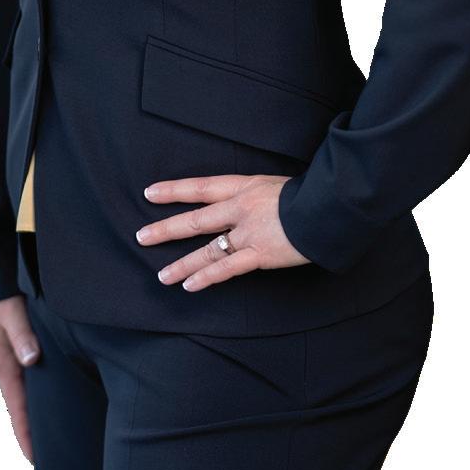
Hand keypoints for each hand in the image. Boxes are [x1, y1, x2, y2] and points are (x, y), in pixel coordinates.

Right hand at [0, 294, 41, 462]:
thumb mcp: (10, 312)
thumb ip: (21, 334)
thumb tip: (31, 360)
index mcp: (2, 362)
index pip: (16, 406)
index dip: (25, 433)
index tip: (34, 458)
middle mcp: (3, 364)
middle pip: (19, 404)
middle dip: (30, 429)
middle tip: (48, 453)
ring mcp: (5, 357)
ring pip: (21, 391)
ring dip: (32, 411)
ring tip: (49, 430)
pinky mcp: (9, 348)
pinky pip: (22, 376)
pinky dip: (32, 391)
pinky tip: (44, 393)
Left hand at [136, 173, 310, 292]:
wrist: (327, 207)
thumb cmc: (306, 194)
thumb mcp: (271, 184)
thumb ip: (252, 195)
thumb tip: (239, 204)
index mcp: (242, 187)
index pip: (200, 187)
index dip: (173, 190)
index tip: (149, 193)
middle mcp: (239, 209)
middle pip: (195, 220)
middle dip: (166, 229)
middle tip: (142, 236)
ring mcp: (247, 233)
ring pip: (206, 250)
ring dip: (182, 264)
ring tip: (161, 276)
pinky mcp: (259, 255)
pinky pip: (227, 269)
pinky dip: (206, 277)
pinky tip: (189, 285)